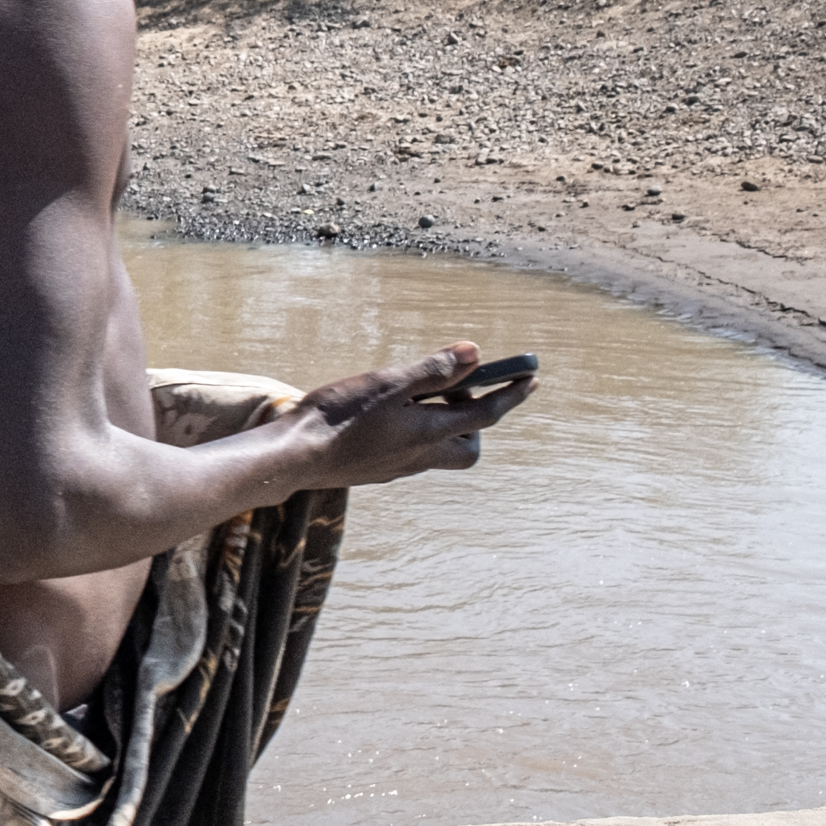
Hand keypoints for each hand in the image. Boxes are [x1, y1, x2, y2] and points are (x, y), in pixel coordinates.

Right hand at [283, 342, 536, 487]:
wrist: (294, 458)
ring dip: (443, 428)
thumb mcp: (387, 383)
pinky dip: (415, 435)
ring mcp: (399, 468)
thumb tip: (476, 354)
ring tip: (416, 400)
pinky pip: (411, 455)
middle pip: (469, 446)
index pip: (486, 413)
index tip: (531, 378)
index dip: (511, 393)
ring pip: (439, 452)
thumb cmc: (338, 416)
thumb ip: (433, 370)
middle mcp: (422, 456)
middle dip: (475, 422)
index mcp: (430, 433)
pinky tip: (387, 420)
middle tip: (455, 392)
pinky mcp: (377, 471)